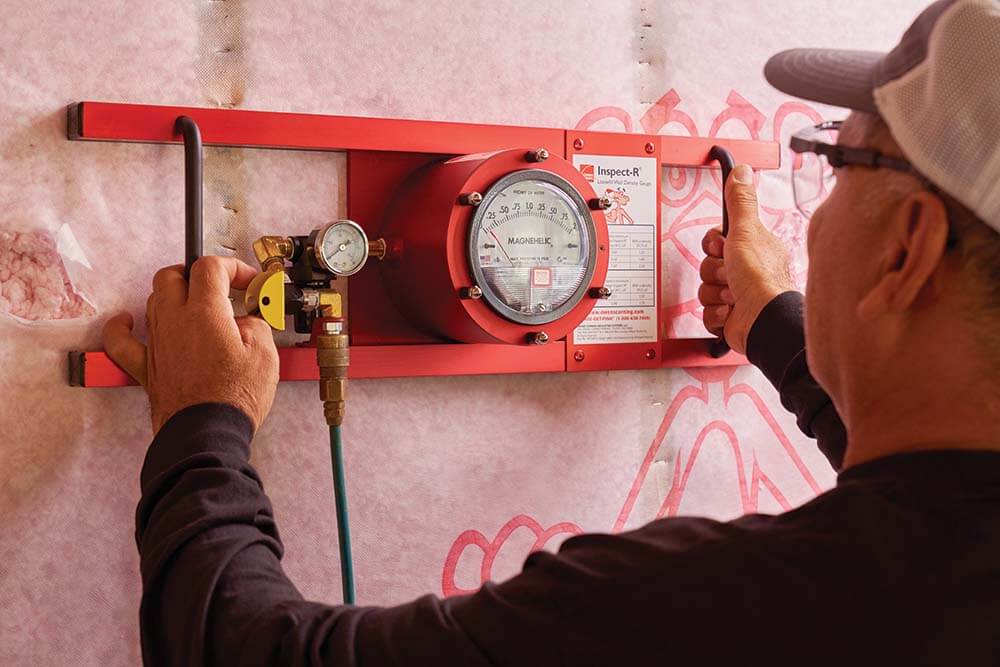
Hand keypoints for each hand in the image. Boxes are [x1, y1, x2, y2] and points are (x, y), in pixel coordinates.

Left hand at [103, 256, 279, 432]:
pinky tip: (125, 321)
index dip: (233, 267)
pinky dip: (121, 327)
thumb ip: (257, 326)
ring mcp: (156, 342)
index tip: (248, 282)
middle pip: (173, 275)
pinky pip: (120, 340)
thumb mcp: (265, 355)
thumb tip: (248, 321)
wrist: (206, 434)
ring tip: (196, 308)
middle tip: (220, 288)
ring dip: (175, 296)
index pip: (210, 267)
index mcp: (205, 312)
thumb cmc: (234, 398)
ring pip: (153, 300)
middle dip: (197, 274)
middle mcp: (174, 320)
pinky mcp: (145, 366)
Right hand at [699, 164, 795, 354]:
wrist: (763, 321)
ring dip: (715, 293)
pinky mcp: (730, 317)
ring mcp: (738, 296)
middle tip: (730, 274)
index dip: (713, 243)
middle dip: (714, 271)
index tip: (721, 246)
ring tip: (733, 296)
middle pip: (708, 264)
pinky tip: (730, 312)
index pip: (717, 240)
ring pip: (706, 289)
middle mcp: (747, 271)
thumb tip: (741, 172)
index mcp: (753, 249)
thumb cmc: (760, 280)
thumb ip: (740, 202)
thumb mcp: (746, 232)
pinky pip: (707, 312)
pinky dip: (716, 313)